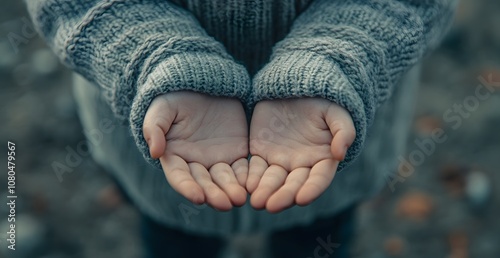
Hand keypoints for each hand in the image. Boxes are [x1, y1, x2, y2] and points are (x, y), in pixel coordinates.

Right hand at [143, 91, 247, 210]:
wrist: (202, 85)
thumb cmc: (175, 97)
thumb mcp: (162, 108)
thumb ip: (155, 128)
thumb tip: (155, 151)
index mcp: (174, 156)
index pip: (179, 176)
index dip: (187, 188)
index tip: (198, 197)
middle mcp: (196, 164)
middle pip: (204, 183)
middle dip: (214, 194)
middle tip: (225, 204)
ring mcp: (217, 160)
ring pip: (225, 180)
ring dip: (231, 191)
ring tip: (239, 199)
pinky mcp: (237, 153)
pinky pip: (243, 168)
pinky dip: (247, 177)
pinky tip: (253, 184)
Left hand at [247, 98, 354, 212]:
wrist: (296, 88)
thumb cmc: (322, 101)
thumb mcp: (337, 112)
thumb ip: (343, 132)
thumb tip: (339, 154)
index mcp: (323, 159)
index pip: (319, 179)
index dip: (311, 190)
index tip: (301, 199)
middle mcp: (301, 165)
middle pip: (293, 185)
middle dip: (283, 196)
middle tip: (271, 206)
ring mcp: (280, 161)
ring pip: (273, 181)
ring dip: (265, 192)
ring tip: (257, 202)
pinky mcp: (262, 153)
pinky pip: (256, 168)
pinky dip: (252, 178)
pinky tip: (247, 185)